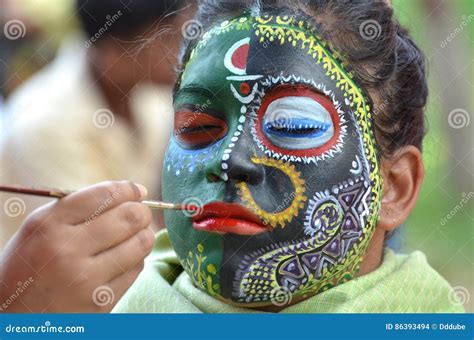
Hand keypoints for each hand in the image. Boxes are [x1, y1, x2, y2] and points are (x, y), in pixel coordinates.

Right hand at [0, 181, 153, 312]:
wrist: (12, 320)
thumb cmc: (30, 267)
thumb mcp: (39, 230)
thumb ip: (78, 207)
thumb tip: (131, 192)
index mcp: (48, 225)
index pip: (104, 194)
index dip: (128, 189)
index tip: (137, 191)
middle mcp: (67, 250)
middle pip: (130, 217)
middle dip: (142, 211)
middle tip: (141, 213)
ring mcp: (85, 279)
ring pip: (140, 243)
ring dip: (144, 234)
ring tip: (136, 234)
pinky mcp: (100, 303)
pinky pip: (135, 269)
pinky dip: (135, 259)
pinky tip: (124, 258)